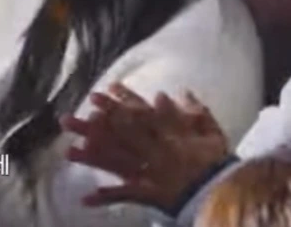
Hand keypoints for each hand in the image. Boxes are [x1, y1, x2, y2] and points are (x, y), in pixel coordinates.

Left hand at [62, 83, 230, 211]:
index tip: (103, 91)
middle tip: (69, 119)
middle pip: (118, 135)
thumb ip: (197, 111)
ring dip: (92, 157)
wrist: (220, 189)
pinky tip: (84, 199)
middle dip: (93, 127)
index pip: (140, 113)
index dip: (120, 102)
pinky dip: (105, 198)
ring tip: (69, 152)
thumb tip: (183, 92)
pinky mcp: (147, 192)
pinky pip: (124, 195)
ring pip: (115, 161)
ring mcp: (148, 171)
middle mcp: (153, 149)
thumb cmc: (217, 160)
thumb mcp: (212, 131)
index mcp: (169, 133)